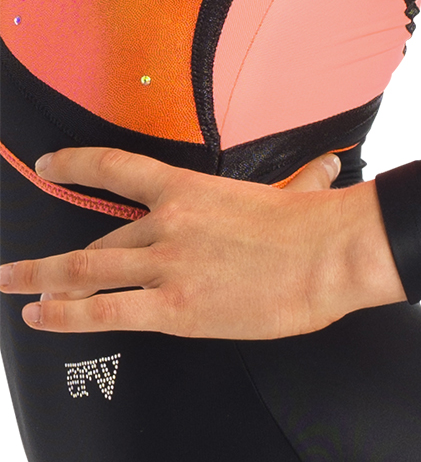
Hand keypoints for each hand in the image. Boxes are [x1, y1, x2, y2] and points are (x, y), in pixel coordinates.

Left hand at [0, 147, 405, 338]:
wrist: (326, 254)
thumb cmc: (314, 225)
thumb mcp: (297, 192)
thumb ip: (300, 180)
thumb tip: (327, 167)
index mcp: (190, 190)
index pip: (116, 168)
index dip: (75, 164)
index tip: (48, 165)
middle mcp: (167, 223)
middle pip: (100, 238)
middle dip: (58, 257)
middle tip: (25, 267)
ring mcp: (167, 265)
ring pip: (85, 270)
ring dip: (40, 278)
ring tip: (10, 284)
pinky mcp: (175, 309)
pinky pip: (105, 310)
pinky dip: (66, 315)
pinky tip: (41, 318)